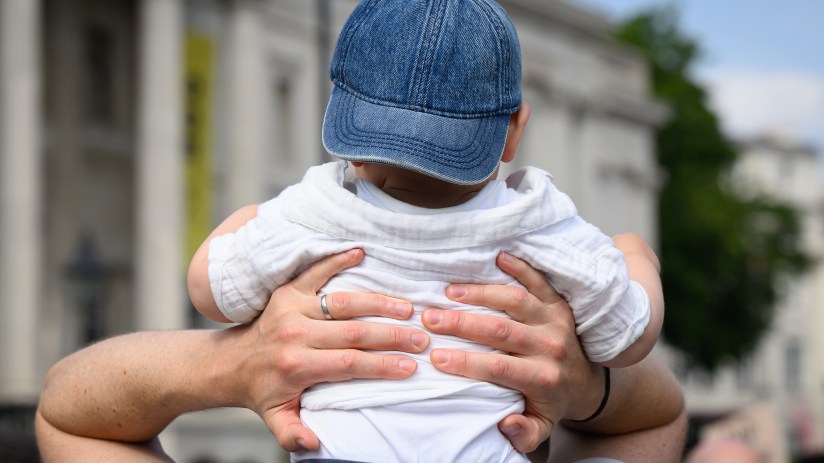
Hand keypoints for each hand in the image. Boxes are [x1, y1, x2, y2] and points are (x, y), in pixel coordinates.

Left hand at [222, 249, 429, 450]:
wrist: (231, 362)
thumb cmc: (263, 391)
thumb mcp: (275, 418)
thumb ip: (293, 433)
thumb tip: (313, 443)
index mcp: (295, 365)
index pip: (349, 364)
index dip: (382, 366)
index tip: (411, 367)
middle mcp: (294, 334)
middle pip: (352, 332)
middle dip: (391, 336)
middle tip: (421, 338)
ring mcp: (290, 307)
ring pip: (342, 302)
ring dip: (378, 303)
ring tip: (407, 308)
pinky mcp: (288, 289)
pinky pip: (315, 270)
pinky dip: (337, 260)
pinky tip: (360, 252)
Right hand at [421, 252, 603, 451]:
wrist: (588, 382)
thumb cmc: (552, 403)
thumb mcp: (541, 427)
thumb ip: (524, 433)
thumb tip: (505, 424)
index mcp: (544, 378)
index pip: (499, 367)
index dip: (467, 362)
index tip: (436, 357)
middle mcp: (551, 346)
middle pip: (502, 330)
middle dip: (462, 323)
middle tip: (429, 318)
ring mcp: (555, 320)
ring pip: (516, 301)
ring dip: (481, 293)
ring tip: (449, 291)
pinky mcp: (558, 303)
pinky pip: (540, 280)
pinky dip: (521, 266)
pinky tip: (498, 256)